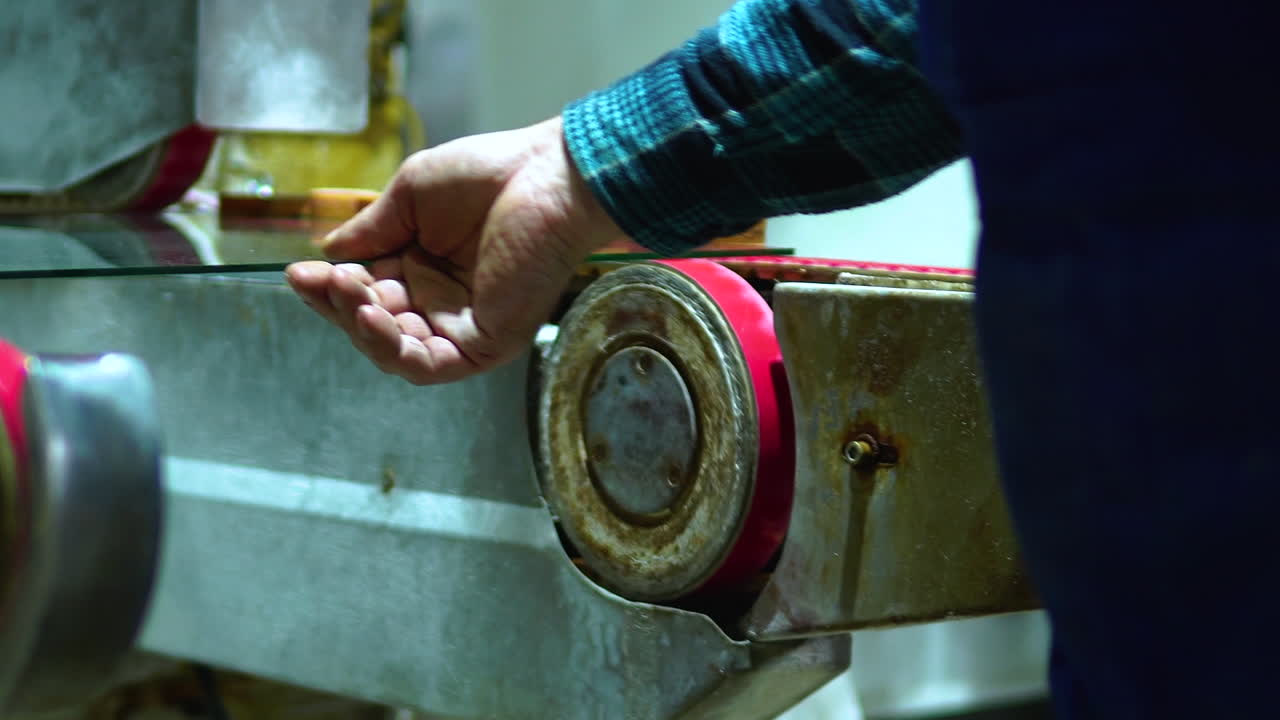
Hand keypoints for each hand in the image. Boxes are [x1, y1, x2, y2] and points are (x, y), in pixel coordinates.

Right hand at [286, 117, 624, 383]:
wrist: (543, 178)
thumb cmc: (486, 176)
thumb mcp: (409, 198)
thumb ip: (371, 231)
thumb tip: (327, 255)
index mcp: (421, 268)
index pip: (365, 293)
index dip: (330, 289)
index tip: (300, 272)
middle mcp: (439, 303)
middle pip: (373, 326)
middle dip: (340, 306)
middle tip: (322, 281)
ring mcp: (462, 327)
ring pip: (396, 352)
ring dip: (361, 328)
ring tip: (350, 294)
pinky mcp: (486, 345)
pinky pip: (430, 364)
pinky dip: (394, 347)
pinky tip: (375, 315)